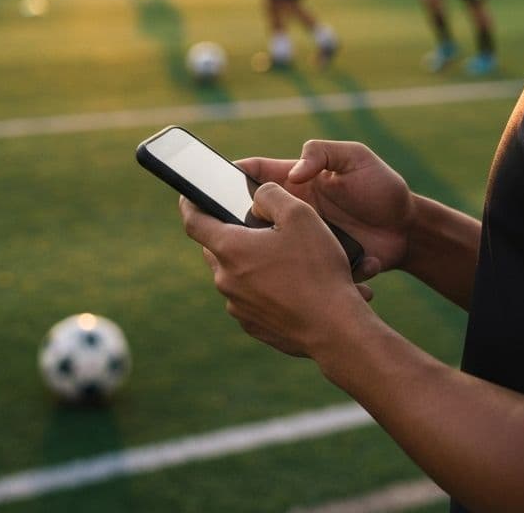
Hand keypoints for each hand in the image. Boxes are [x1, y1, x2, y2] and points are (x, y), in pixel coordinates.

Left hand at [179, 185, 373, 356]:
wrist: (334, 328)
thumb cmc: (317, 269)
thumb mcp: (299, 215)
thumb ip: (270, 195)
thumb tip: (256, 199)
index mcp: (230, 248)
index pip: (194, 221)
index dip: (189, 204)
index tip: (189, 196)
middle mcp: (226, 279)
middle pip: (215, 248)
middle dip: (229, 233)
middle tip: (255, 225)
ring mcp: (238, 306)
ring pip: (234, 273)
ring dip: (249, 261)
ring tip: (283, 257)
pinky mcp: (253, 325)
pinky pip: (249, 297)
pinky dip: (262, 287)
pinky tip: (291, 284)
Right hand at [237, 140, 414, 281]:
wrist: (410, 230)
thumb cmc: (382, 187)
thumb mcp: (356, 158)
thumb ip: (323, 153)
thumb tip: (295, 172)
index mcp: (296, 182)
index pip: (254, 174)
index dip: (228, 176)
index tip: (208, 185)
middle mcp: (293, 212)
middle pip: (252, 216)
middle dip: (238, 224)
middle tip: (237, 232)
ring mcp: (302, 240)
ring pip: (271, 248)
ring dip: (273, 255)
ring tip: (286, 260)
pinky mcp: (316, 265)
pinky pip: (301, 272)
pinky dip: (310, 275)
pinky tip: (331, 273)